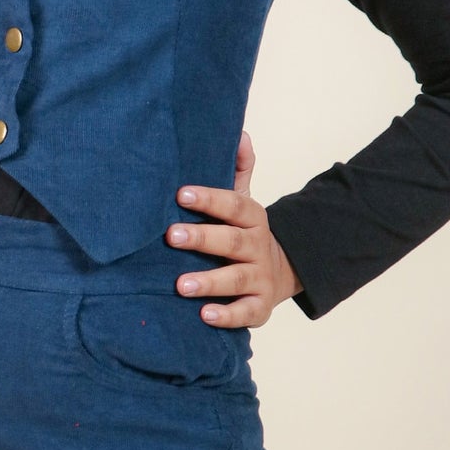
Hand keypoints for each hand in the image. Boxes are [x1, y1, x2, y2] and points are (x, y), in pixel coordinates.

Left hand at [165, 130, 304, 328]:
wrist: (279, 273)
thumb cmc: (245, 233)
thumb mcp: (244, 202)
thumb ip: (239, 170)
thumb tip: (240, 132)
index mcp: (252, 218)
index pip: (234, 205)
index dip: (209, 199)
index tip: (181, 194)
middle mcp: (258, 247)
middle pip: (232, 241)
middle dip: (202, 238)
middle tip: (171, 236)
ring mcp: (260, 279)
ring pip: (236, 280)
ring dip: (209, 281)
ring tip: (180, 285)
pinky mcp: (259, 308)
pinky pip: (245, 314)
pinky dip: (226, 316)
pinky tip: (203, 315)